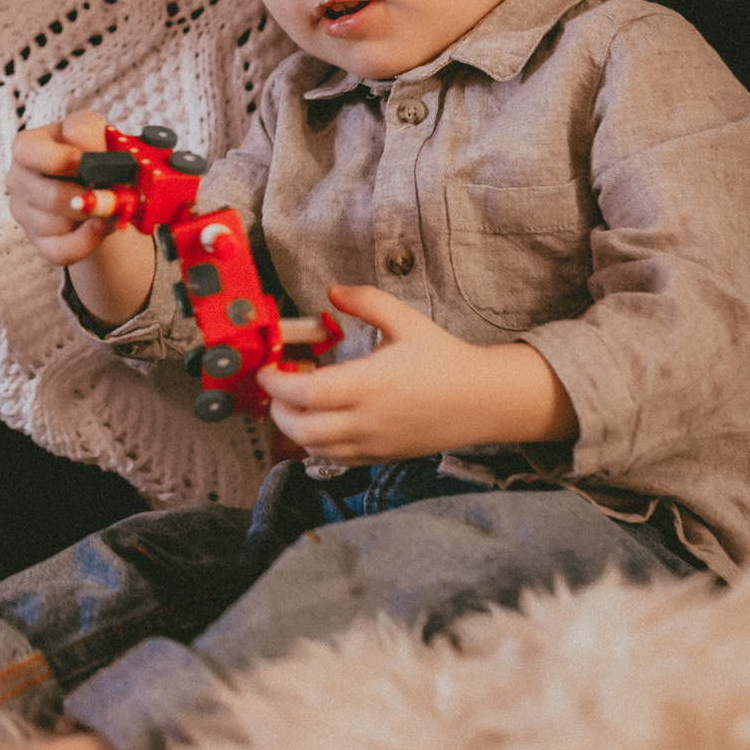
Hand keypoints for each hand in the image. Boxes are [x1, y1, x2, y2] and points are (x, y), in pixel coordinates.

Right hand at [8, 110, 115, 266]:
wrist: (97, 183)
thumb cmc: (93, 151)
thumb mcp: (94, 131)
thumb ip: (92, 134)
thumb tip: (99, 160)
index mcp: (28, 145)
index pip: (29, 152)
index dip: (62, 160)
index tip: (88, 163)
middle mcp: (19, 177)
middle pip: (50, 196)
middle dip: (88, 198)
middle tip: (115, 195)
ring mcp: (24, 212)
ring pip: (58, 225)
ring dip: (91, 218)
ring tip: (111, 205)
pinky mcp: (38, 240)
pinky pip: (61, 251)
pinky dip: (87, 241)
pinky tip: (102, 227)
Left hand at [258, 283, 578, 461]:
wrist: (483, 400)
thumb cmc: (444, 358)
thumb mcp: (406, 320)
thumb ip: (366, 301)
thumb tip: (331, 290)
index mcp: (372, 384)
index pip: (309, 393)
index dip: (278, 384)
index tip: (265, 369)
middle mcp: (369, 420)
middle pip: (304, 429)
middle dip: (277, 410)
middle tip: (273, 387)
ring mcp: (375, 443)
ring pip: (316, 448)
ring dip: (294, 428)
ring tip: (292, 402)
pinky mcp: (382, 456)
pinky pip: (337, 458)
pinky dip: (317, 443)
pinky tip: (318, 420)